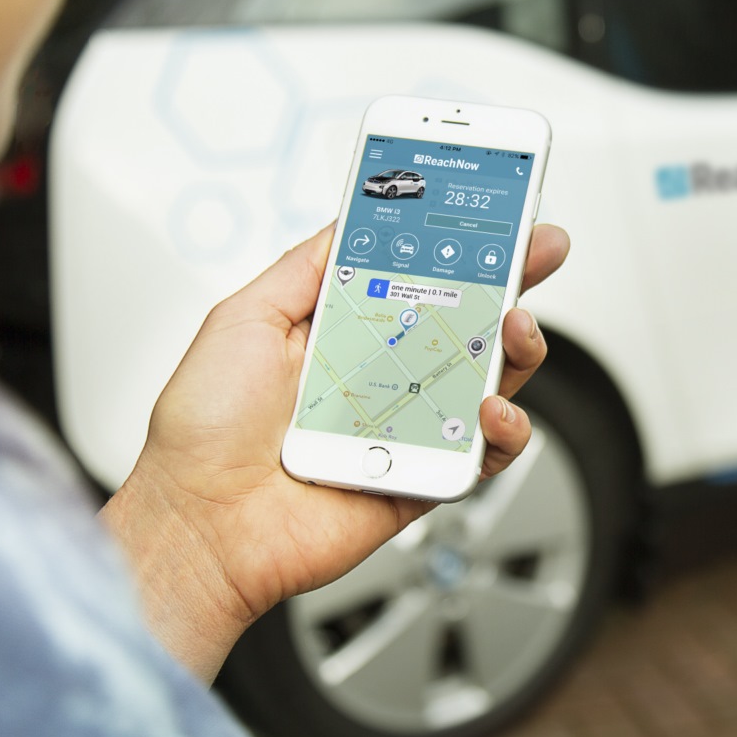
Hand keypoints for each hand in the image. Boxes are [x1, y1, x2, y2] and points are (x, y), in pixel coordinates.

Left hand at [101, 222, 569, 681]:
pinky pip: (485, 453)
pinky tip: (488, 408)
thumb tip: (355, 217)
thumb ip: (307, 267)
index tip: (493, 213)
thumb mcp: (244, 317)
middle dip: (511, 278)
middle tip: (537, 249)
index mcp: (343, 332)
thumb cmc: (203, 432)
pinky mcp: (422, 477)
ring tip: (514, 324)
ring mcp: (406, 426)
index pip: (418, 275)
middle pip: (467, 319)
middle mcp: (381, 375)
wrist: (198, 523)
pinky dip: (504, 429)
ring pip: (489, 380)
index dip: (458, 244)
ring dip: (517, 345)